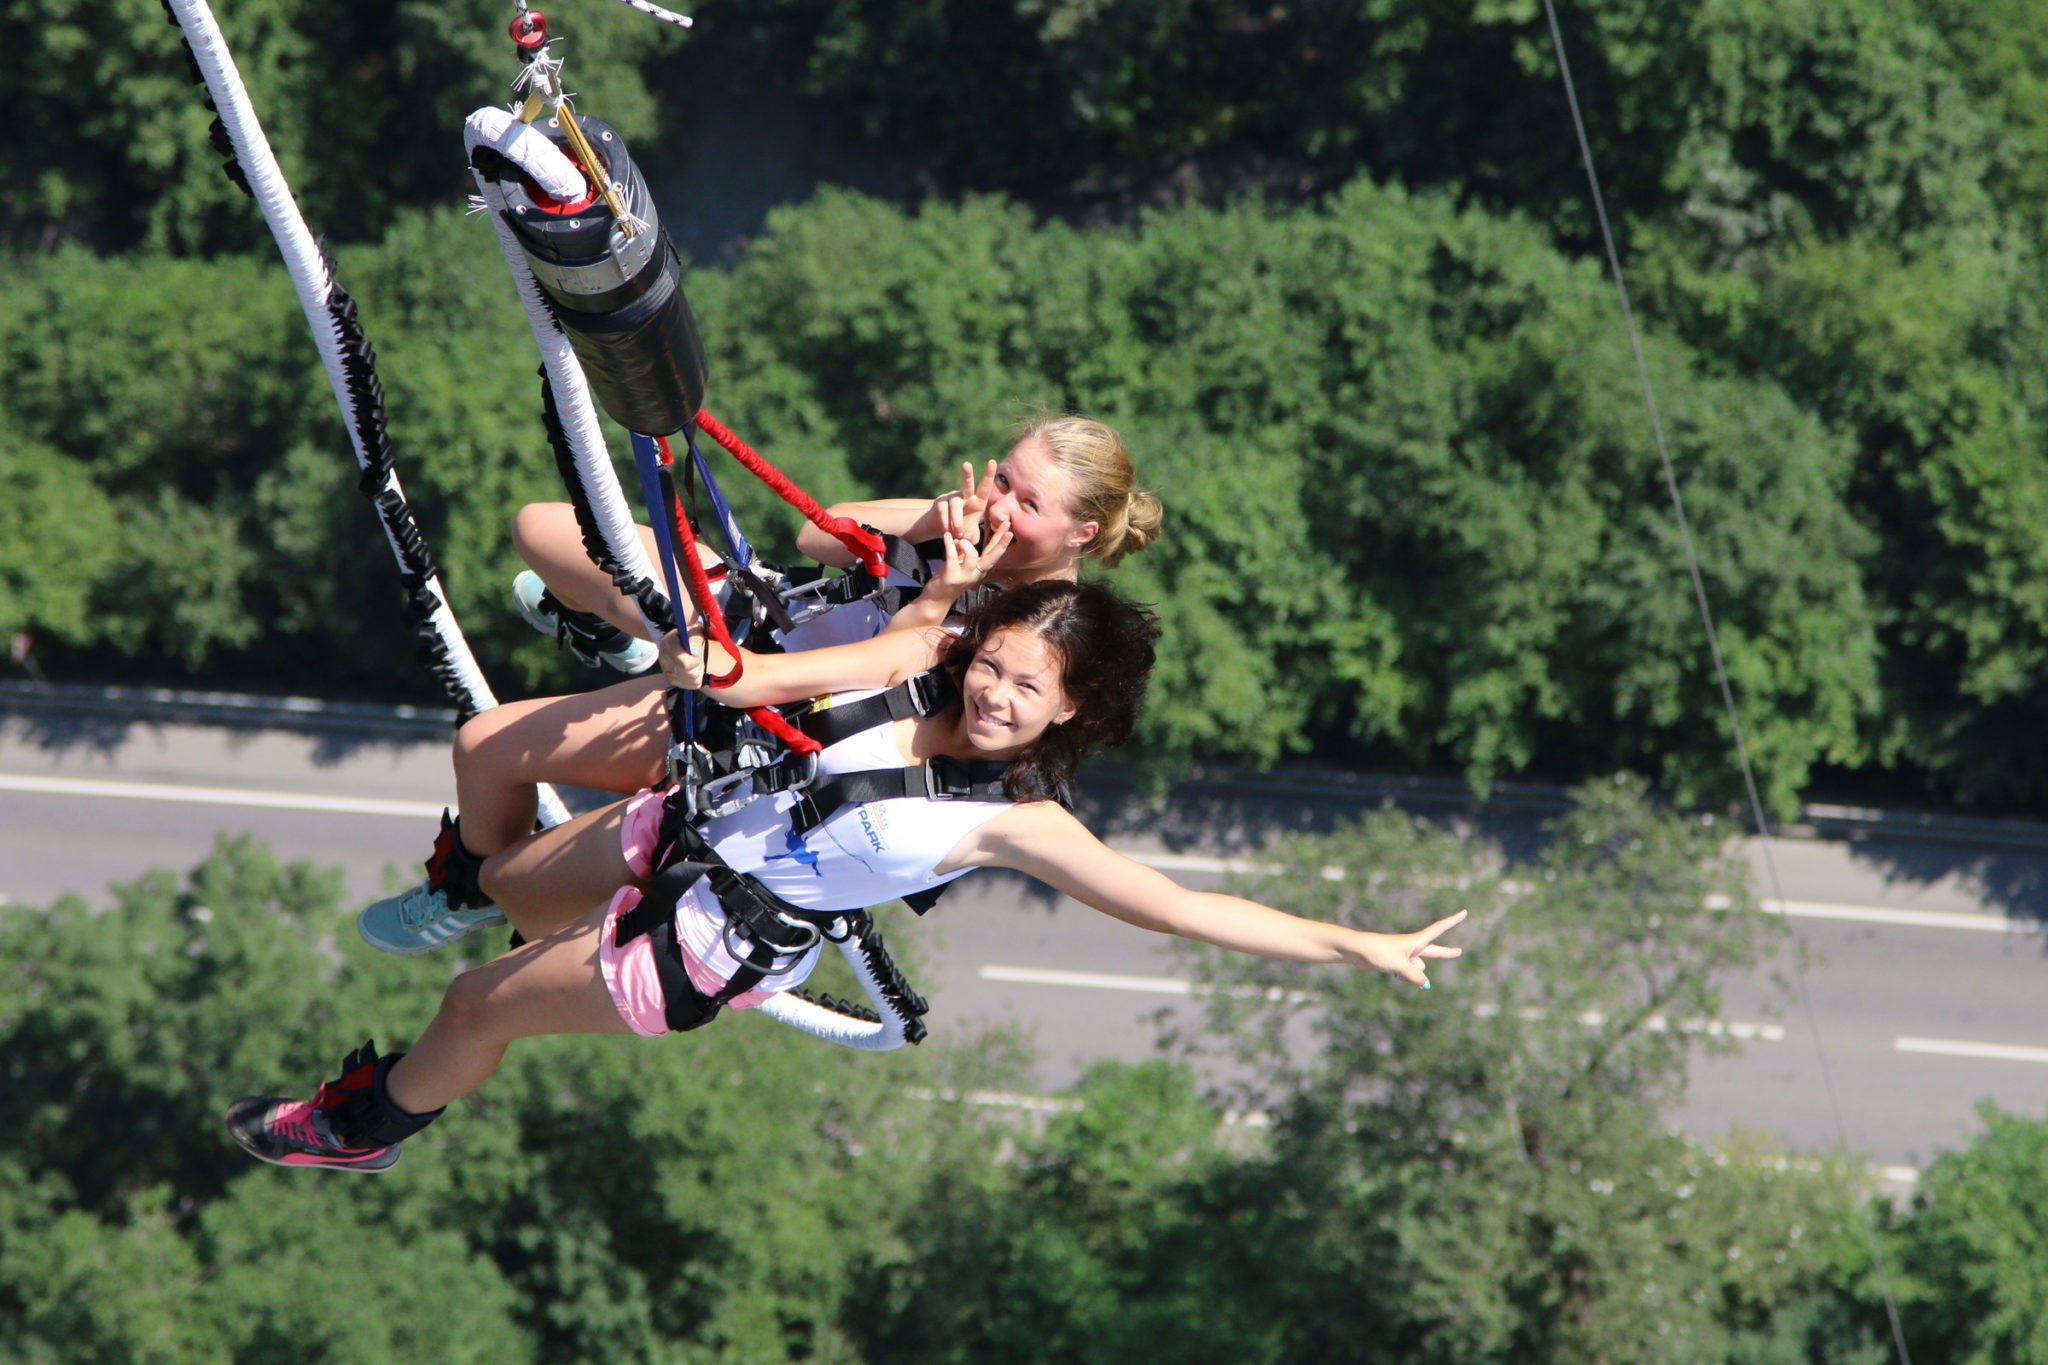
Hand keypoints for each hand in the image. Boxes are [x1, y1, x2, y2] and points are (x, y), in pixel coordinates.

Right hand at [657, 629, 704, 689]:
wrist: (680, 641)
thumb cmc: (690, 636)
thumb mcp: (694, 631)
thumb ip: (696, 639)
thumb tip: (695, 654)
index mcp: (668, 644)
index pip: (684, 664)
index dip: (696, 661)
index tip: (698, 653)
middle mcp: (664, 659)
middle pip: (689, 674)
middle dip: (698, 666)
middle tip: (698, 657)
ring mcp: (667, 672)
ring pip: (692, 681)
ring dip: (699, 672)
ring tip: (695, 662)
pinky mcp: (672, 681)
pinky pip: (692, 685)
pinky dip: (697, 678)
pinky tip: (693, 669)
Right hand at [917, 460, 998, 546]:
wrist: (944, 531)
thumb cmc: (963, 531)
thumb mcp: (971, 536)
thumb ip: (972, 537)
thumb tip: (968, 537)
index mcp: (978, 501)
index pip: (985, 487)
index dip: (989, 475)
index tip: (992, 461)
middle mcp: (965, 496)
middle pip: (967, 484)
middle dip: (967, 474)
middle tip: (966, 464)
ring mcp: (951, 498)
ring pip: (955, 505)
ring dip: (957, 520)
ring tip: (958, 533)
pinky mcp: (939, 503)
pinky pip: (943, 511)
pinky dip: (946, 522)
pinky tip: (947, 530)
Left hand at [930, 501, 1012, 598]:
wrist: (936, 600)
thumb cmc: (949, 579)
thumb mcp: (960, 564)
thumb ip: (964, 552)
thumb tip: (965, 537)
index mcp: (980, 570)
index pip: (994, 553)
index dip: (1002, 541)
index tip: (1010, 529)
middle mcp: (976, 574)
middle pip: (992, 557)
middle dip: (1000, 542)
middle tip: (1007, 527)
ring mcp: (964, 577)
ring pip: (972, 556)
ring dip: (965, 544)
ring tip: (958, 539)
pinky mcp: (952, 577)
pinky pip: (952, 556)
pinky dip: (949, 544)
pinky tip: (947, 535)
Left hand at [1345, 909, 1466, 987]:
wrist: (1359, 950)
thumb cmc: (1380, 952)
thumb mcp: (1401, 966)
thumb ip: (1416, 976)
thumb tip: (1425, 985)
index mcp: (1417, 940)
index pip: (1440, 928)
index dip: (1453, 921)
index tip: (1464, 912)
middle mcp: (1413, 946)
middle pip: (1434, 951)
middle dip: (1445, 953)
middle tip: (1459, 952)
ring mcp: (1405, 954)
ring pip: (1418, 969)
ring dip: (1412, 975)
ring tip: (1396, 969)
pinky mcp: (1396, 962)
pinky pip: (1408, 974)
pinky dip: (1404, 977)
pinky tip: (1393, 975)